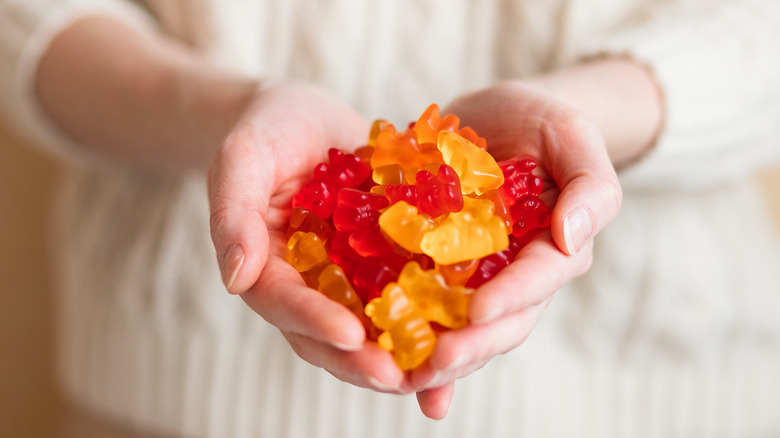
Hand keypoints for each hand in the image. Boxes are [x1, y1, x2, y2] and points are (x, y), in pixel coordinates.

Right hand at [207, 83, 411, 393]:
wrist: (307, 116)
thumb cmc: (267, 130)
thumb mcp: (241, 159)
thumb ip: (233, 215)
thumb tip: (235, 280)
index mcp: (268, 268)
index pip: (285, 304)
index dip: (315, 322)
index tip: (350, 336)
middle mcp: (310, 285)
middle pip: (330, 335)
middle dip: (363, 360)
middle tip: (401, 378)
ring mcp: (350, 279)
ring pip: (372, 328)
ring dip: (403, 353)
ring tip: (440, 367)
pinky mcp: (385, 264)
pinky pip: (407, 294)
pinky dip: (433, 317)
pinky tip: (468, 327)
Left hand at [410, 80, 623, 417]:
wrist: (496, 116)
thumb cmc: (542, 121)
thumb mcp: (573, 135)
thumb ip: (590, 184)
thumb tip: (574, 237)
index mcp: (557, 246)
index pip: (540, 278)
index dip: (512, 296)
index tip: (477, 311)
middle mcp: (518, 272)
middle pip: (503, 320)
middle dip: (471, 344)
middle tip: (435, 361)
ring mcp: (479, 276)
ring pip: (465, 326)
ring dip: (441, 357)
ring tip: (408, 376)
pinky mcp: (440, 268)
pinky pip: (429, 307)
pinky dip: (415, 341)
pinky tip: (392, 369)